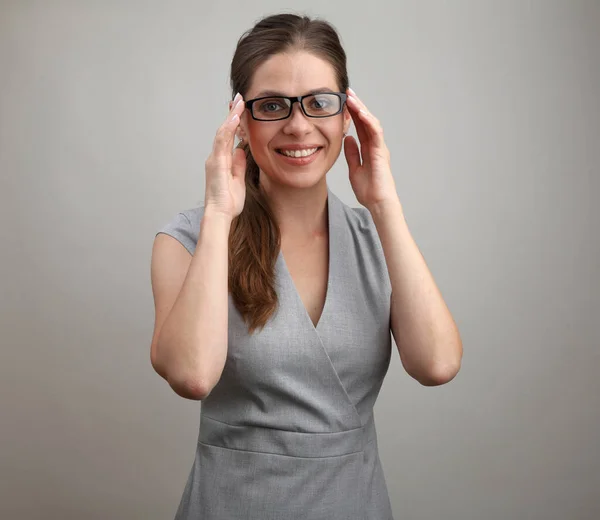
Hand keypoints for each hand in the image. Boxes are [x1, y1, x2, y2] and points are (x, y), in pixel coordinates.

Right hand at [204, 93, 246, 218]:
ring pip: (222, 132)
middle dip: (232, 114)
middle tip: (240, 99)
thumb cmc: (228, 202)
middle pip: (224, 131)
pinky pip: (222, 142)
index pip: (228, 137)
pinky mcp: (215, 163)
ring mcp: (214, 159)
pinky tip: (235, 118)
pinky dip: (228, 128)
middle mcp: (216, 158)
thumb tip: (241, 151)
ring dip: (231, 117)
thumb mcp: (239, 180)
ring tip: (239, 103)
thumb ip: (239, 165)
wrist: (220, 214)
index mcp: (222, 162)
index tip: (242, 110)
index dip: (235, 123)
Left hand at [343, 88, 399, 210]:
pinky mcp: (381, 152)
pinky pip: (376, 133)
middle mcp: (375, 145)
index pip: (360, 126)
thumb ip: (352, 153)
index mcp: (368, 148)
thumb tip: (347, 139)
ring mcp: (379, 147)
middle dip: (357, 105)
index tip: (343, 101)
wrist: (378, 202)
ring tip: (351, 97)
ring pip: (371, 122)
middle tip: (347, 91)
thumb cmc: (369, 190)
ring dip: (361, 109)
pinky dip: (368, 121)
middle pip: (366, 120)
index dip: (352, 113)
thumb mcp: (354, 169)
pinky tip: (361, 112)